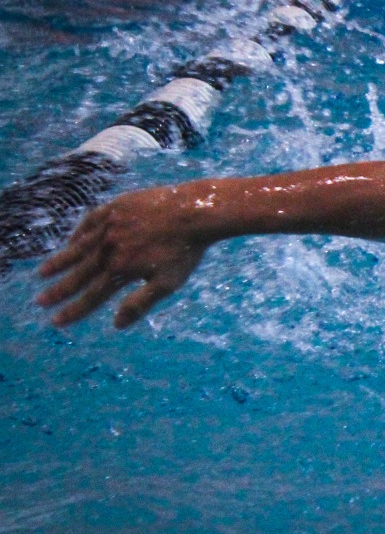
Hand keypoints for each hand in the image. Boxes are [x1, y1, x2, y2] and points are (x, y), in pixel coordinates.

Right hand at [35, 187, 211, 328]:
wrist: (195, 211)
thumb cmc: (185, 251)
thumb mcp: (167, 283)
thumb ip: (140, 303)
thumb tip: (116, 325)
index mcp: (121, 269)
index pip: (91, 296)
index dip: (73, 311)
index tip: (57, 321)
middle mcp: (110, 248)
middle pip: (79, 275)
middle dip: (58, 291)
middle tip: (40, 301)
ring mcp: (109, 226)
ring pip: (78, 248)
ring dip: (59, 262)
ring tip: (42, 273)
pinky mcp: (114, 208)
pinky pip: (89, 223)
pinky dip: (78, 234)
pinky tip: (71, 243)